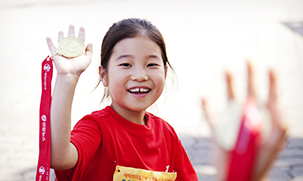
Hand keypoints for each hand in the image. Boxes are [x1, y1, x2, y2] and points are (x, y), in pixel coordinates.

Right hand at [46, 25, 92, 76]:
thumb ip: (90, 51)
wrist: (70, 73)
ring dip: (61, 36)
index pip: (80, 39)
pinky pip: (51, 47)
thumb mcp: (88, 59)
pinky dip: (49, 42)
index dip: (81, 33)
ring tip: (61, 31)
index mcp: (78, 50)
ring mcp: (63, 51)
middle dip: (71, 31)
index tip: (82, 27)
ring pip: (61, 41)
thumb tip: (90, 42)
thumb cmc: (79, 67)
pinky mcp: (56, 54)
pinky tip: (48, 37)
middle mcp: (71, 49)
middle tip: (71, 25)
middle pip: (71, 38)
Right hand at [202, 61, 287, 180]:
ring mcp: (232, 121)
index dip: (271, 81)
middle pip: (249, 91)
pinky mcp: (218, 130)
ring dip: (228, 83)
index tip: (270, 67)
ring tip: (227, 68)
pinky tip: (204, 96)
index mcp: (263, 119)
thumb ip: (279, 129)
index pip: (270, 96)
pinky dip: (206, 106)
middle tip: (248, 59)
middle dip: (250, 75)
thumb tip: (279, 109)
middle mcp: (248, 115)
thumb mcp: (272, 146)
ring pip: (229, 98)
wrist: (237, 175)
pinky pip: (211, 115)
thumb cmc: (258, 163)